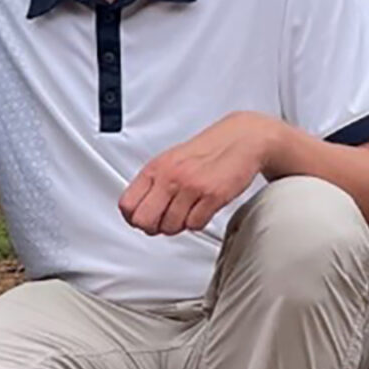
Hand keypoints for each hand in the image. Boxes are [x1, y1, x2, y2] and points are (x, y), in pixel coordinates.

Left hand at [118, 111, 281, 235]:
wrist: (241, 140)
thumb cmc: (207, 151)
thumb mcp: (170, 160)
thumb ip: (152, 183)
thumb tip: (137, 210)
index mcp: (156, 168)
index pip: (127, 205)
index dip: (133, 218)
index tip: (142, 220)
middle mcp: (170, 177)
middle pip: (144, 221)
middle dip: (153, 228)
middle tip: (163, 222)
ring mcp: (191, 187)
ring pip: (170, 227)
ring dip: (178, 225)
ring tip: (187, 212)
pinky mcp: (212, 196)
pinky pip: (195, 225)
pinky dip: (198, 222)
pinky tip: (201, 209)